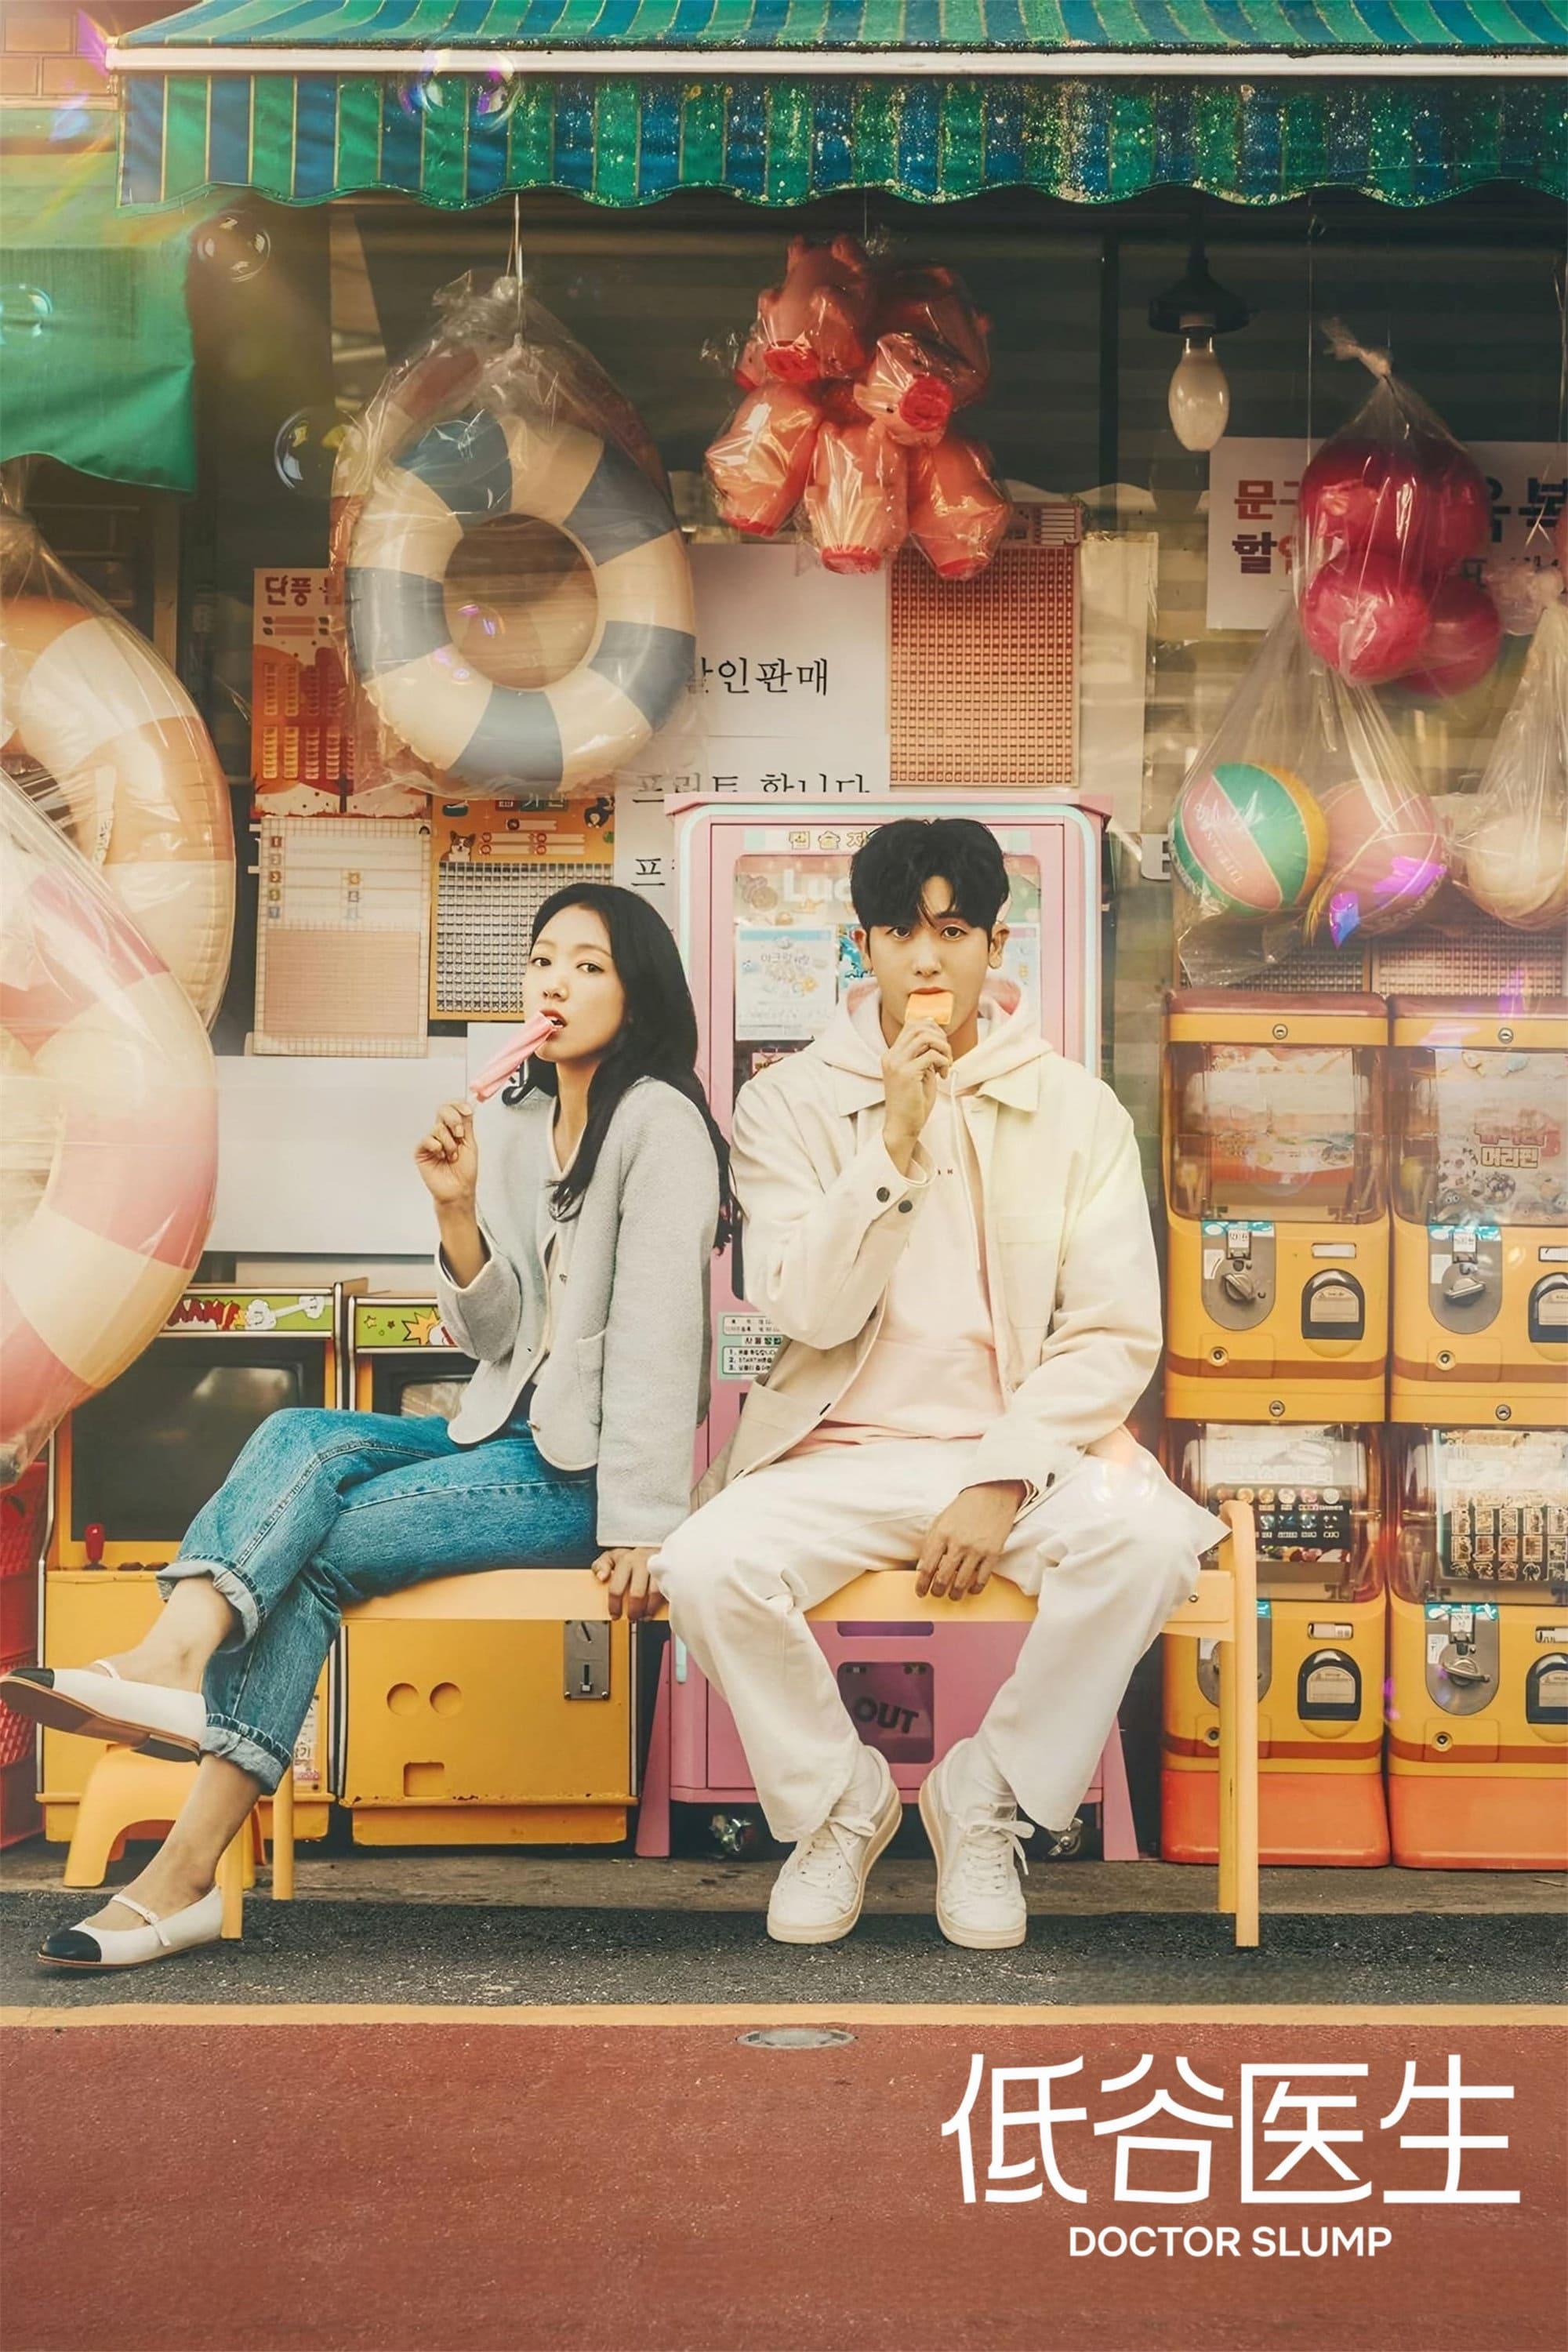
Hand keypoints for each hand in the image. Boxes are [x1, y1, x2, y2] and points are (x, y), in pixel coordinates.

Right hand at [415, 1099, 477, 1207]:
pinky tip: (441, 1157)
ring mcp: (431, 1141)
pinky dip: (438, 1147)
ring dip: (450, 1143)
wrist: (458, 1190)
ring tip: (452, 1156)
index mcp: (454, 1130)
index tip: (467, 1110)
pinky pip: (428, 1140)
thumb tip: (468, 1107)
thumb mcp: (470, 1144)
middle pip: (443, 1110)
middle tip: (459, 1135)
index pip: (452, 1108)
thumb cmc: (465, 1171)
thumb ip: (467, 1125)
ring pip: (438, 1128)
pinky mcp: (421, 1151)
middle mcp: (441, 1133)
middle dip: (454, 1120)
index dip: (459, 1106)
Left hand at [593, 1546, 664, 1622]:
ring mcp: (658, 1567)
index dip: (614, 1606)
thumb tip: (601, 1577)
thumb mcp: (613, 1556)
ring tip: (645, 1615)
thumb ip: (601, 1565)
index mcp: (626, 1561)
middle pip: (637, 1594)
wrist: (655, 1544)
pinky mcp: (670, 1571)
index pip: (616, 1588)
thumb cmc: (632, 1555)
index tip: (615, 1615)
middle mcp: (642, 1563)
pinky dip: (662, 1603)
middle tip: (632, 1617)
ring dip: (649, 1609)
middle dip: (633, 1611)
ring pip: (654, 1594)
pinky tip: (657, 1608)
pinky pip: (668, 1591)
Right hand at [882, 1011, 951, 1154]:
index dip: (932, 1029)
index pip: (912, 1025)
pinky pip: (932, 1055)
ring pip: (925, 1036)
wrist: (902, 1127)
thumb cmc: (913, 1104)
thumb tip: (938, 1037)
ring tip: (946, 1064)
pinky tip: (943, 1074)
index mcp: (892, 1055)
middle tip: (946, 1055)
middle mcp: (891, 1056)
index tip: (942, 1046)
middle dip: (939, 1037)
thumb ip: (924, 1055)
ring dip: (943, 1047)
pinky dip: (943, 1061)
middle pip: (918, 1026)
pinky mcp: (906, 1074)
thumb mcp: (919, 1073)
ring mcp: (897, 1063)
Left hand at [914, 1481, 1027, 1599]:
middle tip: (936, 1594)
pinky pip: (982, 1579)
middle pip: (943, 1579)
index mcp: (941, 1534)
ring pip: (961, 1583)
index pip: (927, 1567)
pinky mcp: (993, 1553)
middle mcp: (958, 1543)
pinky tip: (970, 1589)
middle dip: (937, 1591)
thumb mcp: (941, 1521)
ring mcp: (976, 1549)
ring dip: (954, 1594)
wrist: (992, 1495)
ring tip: (952, 1595)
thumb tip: (922, 1567)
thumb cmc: (964, 1508)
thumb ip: (930, 1543)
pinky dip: (974, 1589)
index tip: (920, 1592)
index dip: (921, 1584)